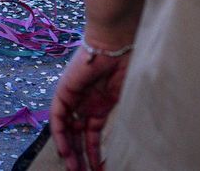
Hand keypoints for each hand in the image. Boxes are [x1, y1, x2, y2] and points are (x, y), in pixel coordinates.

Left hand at [50, 42, 132, 169]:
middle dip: (80, 156)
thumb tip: (141, 139)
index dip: (94, 152)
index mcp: (99, 105)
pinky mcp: (64, 91)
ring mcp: (74, 98)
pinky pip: (58, 117)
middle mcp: (84, 103)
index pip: (91, 134)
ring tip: (75, 170)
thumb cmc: (128, 63)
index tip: (98, 169)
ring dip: (70, 151)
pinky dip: (60, 134)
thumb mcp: (127, 97)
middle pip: (78, 136)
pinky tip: (65, 151)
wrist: (115, 42)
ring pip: (67, 130)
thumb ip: (123, 115)